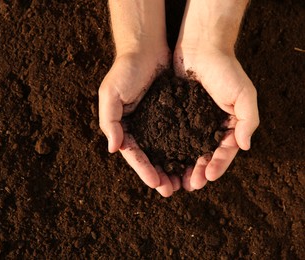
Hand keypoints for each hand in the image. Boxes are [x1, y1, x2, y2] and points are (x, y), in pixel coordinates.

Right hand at [98, 51, 180, 196]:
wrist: (145, 48)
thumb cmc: (125, 70)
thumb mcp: (110, 94)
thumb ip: (110, 121)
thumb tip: (113, 149)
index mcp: (125, 127)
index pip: (134, 154)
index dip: (144, 169)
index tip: (156, 183)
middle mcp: (141, 129)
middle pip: (150, 158)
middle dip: (161, 175)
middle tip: (172, 190)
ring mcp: (157, 123)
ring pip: (167, 152)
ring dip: (174, 168)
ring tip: (186, 182)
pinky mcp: (173, 115)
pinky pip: (180, 136)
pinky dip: (186, 149)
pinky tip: (195, 160)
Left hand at [174, 46, 258, 190]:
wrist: (200, 47)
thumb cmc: (225, 69)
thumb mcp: (244, 94)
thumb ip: (248, 120)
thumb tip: (246, 146)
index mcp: (229, 125)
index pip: (225, 151)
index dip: (217, 165)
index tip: (207, 177)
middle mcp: (210, 126)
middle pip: (205, 155)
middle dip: (197, 172)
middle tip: (188, 186)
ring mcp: (192, 122)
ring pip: (187, 150)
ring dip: (182, 166)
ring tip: (173, 180)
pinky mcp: (176, 115)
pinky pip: (172, 136)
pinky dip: (169, 150)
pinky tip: (162, 160)